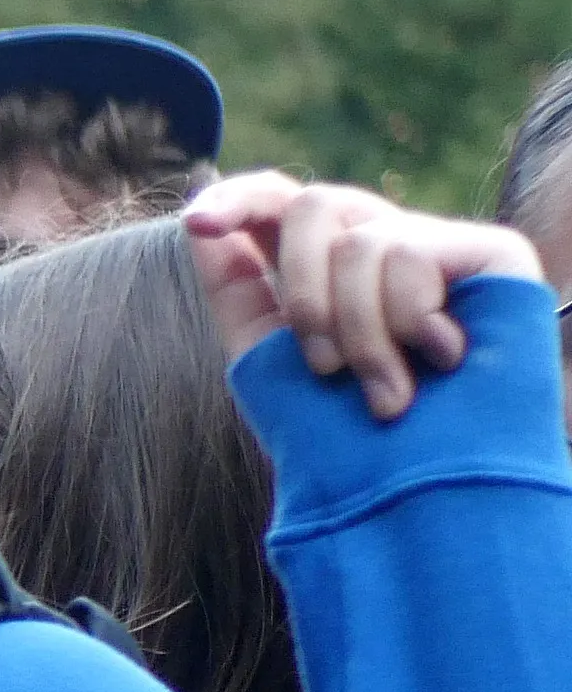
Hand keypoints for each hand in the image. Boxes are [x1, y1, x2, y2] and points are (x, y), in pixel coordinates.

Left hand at [183, 170, 540, 418]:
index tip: (198, 224)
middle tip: (324, 369)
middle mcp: (380, 248)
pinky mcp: (492, 252)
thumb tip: (197, 219)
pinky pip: (409, 252)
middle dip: (302, 294)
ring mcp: (437, 248)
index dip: (238, 199)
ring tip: (387, 393)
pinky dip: (404, 319)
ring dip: (357, 332)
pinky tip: (439, 357)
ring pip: (359, 240)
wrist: (419, 492)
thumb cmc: (343, 444)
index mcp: (325, 271)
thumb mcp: (267, 360)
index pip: (279, 202)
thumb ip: (235, 287)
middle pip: (313, 205)